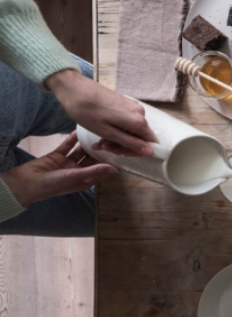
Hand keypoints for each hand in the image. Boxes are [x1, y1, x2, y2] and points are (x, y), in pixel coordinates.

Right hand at [1, 132, 116, 206]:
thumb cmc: (52, 185)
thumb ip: (94, 171)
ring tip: (95, 133)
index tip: (119, 152)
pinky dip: (72, 139)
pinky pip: (67, 146)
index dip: (109, 162)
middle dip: (99, 151)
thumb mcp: (75, 177)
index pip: (101, 170)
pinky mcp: (56, 156)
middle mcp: (77, 172)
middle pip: (92, 159)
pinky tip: (78, 131)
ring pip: (80, 151)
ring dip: (86, 144)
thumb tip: (114, 169)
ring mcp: (67, 163)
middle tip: (108, 138)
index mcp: (84, 180)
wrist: (26, 182)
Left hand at [45, 69, 155, 155]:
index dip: (136, 151)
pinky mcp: (125, 102)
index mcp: (138, 121)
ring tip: (99, 139)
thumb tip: (150, 152)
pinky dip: (117, 128)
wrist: (74, 87)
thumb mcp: (107, 132)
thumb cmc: (86, 111)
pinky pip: (127, 121)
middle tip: (102, 146)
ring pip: (132, 130)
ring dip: (118, 138)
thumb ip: (130, 143)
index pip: (150, 143)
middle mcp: (140, 113)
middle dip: (123, 145)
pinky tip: (102, 129)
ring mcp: (133, 106)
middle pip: (140, 137)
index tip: (117, 151)